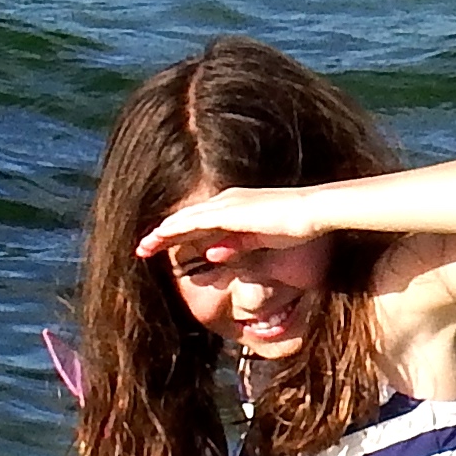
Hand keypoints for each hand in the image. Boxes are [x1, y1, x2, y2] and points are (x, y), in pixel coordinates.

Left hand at [135, 185, 318, 262]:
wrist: (313, 211)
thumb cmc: (297, 226)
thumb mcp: (259, 241)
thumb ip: (235, 246)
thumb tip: (212, 253)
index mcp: (235, 207)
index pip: (199, 222)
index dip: (179, 235)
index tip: (162, 247)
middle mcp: (226, 201)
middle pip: (187, 219)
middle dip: (163, 234)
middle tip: (143, 247)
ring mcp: (227, 204)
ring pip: (185, 220)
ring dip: (163, 233)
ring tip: (144, 246)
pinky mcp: (229, 211)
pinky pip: (195, 221)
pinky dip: (176, 230)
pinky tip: (161, 237)